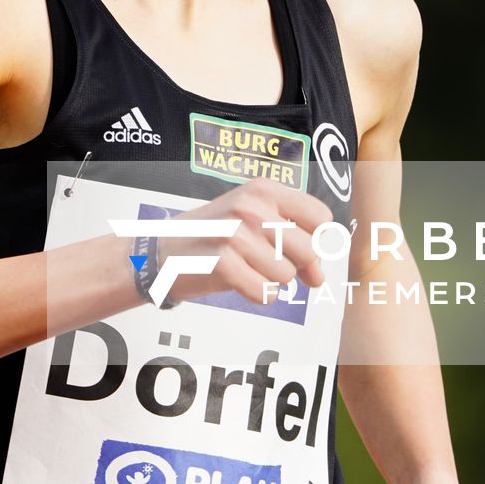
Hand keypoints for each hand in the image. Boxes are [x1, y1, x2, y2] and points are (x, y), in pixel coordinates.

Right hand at [158, 178, 329, 305]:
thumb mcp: (253, 219)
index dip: (317, 240)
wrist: (164, 251)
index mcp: (263, 189)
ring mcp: (235, 234)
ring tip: (247, 267)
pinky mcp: (222, 263)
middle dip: (296, 266)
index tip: (300, 250)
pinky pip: (265, 293)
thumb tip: (319, 276)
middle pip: (309, 251)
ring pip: (287, 275)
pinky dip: (256, 294)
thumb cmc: (214, 235)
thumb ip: (293, 239)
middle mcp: (251, 207)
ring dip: (271, 280)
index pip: (321, 217)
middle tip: (270, 263)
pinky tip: (239, 280)